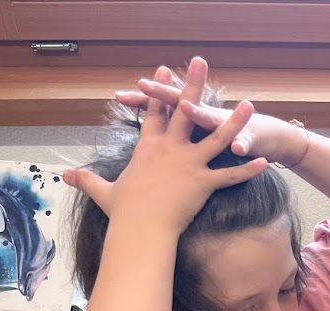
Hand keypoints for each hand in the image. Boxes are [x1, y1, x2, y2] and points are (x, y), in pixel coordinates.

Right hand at [63, 57, 267, 233]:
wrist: (138, 228)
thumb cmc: (122, 212)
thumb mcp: (102, 192)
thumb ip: (86, 181)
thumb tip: (65, 178)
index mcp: (148, 148)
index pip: (154, 112)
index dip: (159, 90)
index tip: (164, 71)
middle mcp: (169, 150)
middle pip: (183, 110)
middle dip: (193, 85)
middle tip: (201, 62)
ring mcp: (188, 165)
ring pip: (215, 137)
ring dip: (234, 121)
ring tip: (249, 104)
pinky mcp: (202, 183)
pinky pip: (230, 175)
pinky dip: (247, 170)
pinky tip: (265, 161)